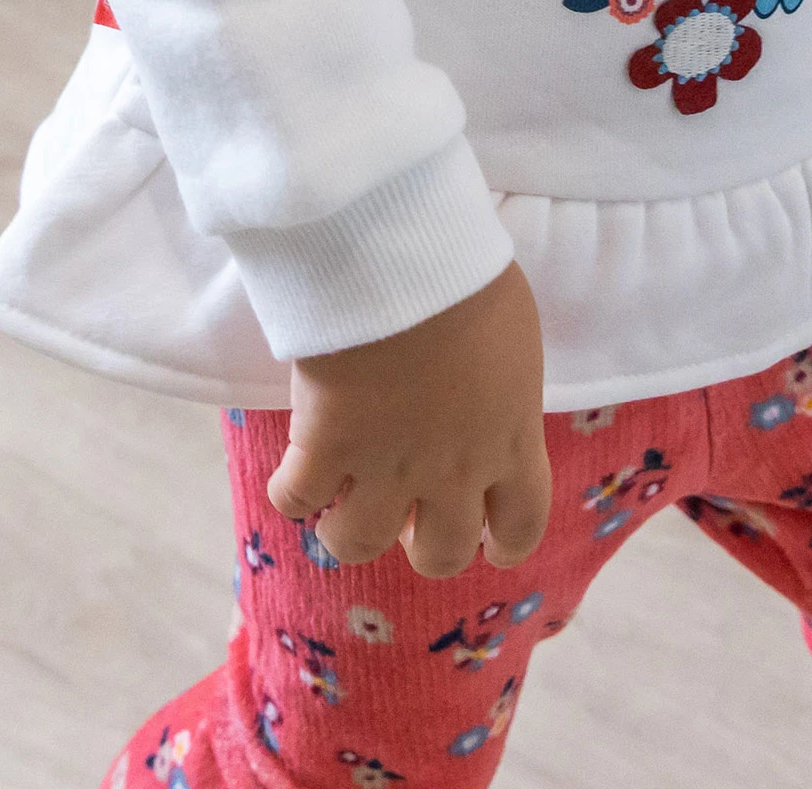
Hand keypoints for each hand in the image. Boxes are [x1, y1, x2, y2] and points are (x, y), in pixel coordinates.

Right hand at [267, 262, 551, 579]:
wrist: (403, 257)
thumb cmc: (468, 277)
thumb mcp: (514, 340)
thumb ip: (503, 391)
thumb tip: (487, 402)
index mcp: (510, 441)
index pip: (521, 526)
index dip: (503, 544)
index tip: (488, 543)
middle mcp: (452, 471)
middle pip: (440, 554)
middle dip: (422, 544)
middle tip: (406, 513)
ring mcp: (385, 465)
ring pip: (359, 543)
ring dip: (348, 530)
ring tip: (339, 501)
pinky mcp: (325, 446)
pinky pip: (296, 498)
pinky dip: (291, 491)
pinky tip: (293, 470)